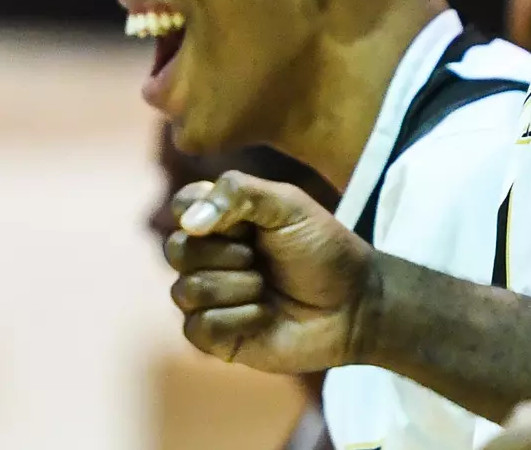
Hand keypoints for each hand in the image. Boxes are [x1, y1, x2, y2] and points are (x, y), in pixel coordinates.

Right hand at [165, 171, 375, 373]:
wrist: (352, 304)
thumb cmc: (323, 250)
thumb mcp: (288, 205)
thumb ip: (239, 193)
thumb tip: (188, 221)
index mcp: (222, 218)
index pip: (182, 205)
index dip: (203, 212)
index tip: (243, 221)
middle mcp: (208, 256)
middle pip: (178, 249)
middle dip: (229, 254)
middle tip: (262, 257)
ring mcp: (208, 297)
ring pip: (187, 290)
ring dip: (239, 287)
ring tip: (268, 286)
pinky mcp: (214, 337)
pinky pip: (199, 325)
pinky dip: (239, 318)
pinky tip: (265, 315)